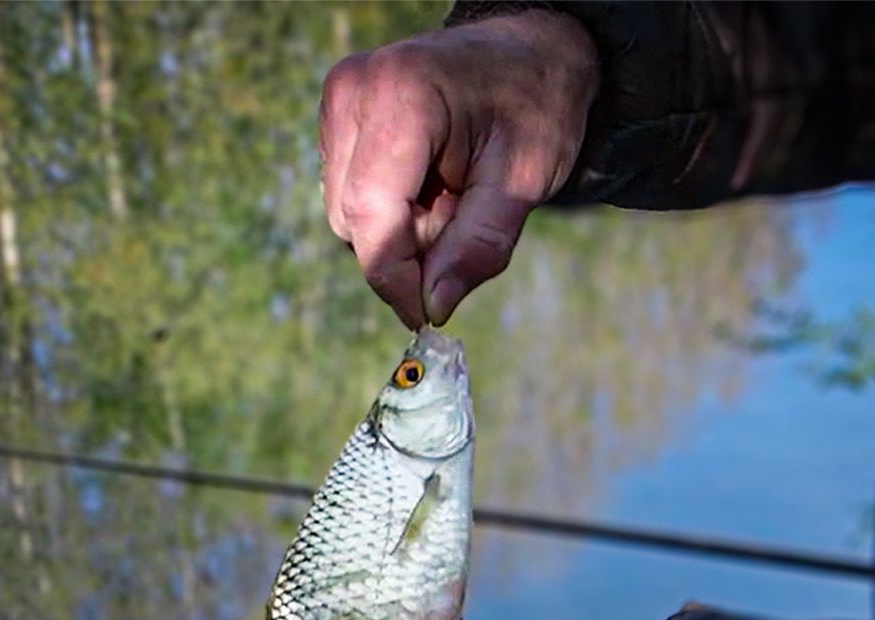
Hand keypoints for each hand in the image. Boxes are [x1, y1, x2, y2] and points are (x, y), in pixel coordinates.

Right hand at [319, 11, 597, 328]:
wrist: (531, 48)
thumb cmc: (537, 104)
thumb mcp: (526, 179)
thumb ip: (478, 246)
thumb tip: (432, 308)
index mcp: (402, 96)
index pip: (370, 214)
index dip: (394, 277)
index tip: (426, 316)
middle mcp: (355, 92)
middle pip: (352, 219)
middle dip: (405, 247)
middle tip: (464, 221)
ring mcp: (339, 99)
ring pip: (345, 211)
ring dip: (398, 227)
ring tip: (451, 193)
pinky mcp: (337, 112)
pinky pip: (347, 191)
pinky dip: (389, 206)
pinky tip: (429, 180)